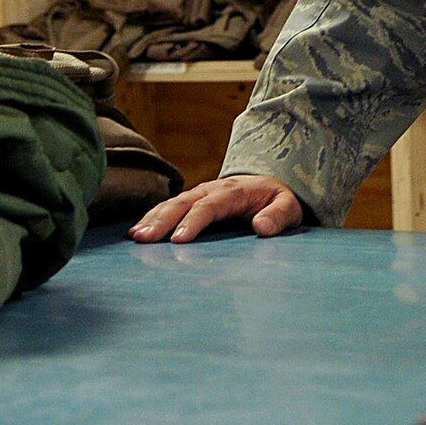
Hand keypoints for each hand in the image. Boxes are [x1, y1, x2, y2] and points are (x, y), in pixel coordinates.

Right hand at [129, 175, 305, 243]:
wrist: (268, 184)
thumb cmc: (278, 200)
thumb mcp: (289, 207)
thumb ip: (278, 216)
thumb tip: (262, 227)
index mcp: (233, 191)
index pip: (209, 206)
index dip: (192, 222)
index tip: (178, 240)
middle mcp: (211, 189)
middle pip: (182, 203)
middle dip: (162, 220)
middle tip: (145, 239)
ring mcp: (199, 193)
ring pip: (171, 203)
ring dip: (152, 219)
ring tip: (136, 237)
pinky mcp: (192, 200)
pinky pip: (169, 207)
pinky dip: (152, 217)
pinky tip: (138, 231)